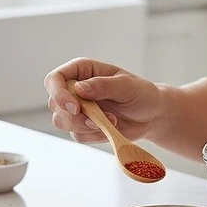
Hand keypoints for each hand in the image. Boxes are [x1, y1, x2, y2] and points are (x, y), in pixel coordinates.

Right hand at [44, 58, 162, 143]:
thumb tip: (79, 88)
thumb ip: (103, 85)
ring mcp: (78, 109)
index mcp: (82, 71)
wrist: (152, 115)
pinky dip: (93, 135)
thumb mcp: (127, 85)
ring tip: (111, 121)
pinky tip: (110, 128)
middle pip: (55, 103)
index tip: (75, 107)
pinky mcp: (83, 127)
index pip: (55, 79)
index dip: (58, 93)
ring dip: (85, 126)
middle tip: (97, 119)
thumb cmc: (142, 94)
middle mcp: (75, 89)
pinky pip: (77, 135)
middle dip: (74, 115)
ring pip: (61, 121)